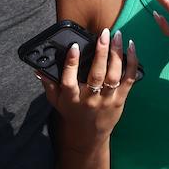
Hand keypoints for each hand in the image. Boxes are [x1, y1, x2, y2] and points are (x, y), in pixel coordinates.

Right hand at [38, 28, 138, 147]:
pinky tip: (131, 47)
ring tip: (117, 36)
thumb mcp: (56, 100)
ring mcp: (107, 99)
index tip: (73, 46)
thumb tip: (37, 68)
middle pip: (97, 74)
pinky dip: (132, 63)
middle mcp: (91, 99)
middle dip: (101, 52)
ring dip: (117, 54)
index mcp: (72, 98)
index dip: (71, 63)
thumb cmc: (72, 112)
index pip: (69, 80)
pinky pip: (129, 79)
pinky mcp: (121, 99)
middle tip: (104, 34)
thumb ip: (48, 83)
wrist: (89, 135)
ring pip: (114, 75)